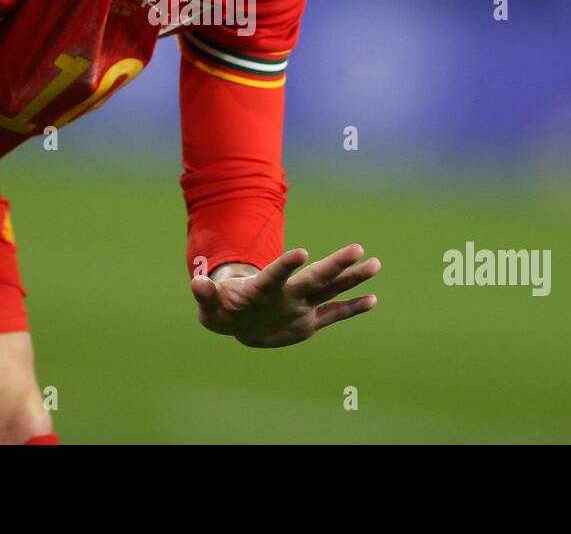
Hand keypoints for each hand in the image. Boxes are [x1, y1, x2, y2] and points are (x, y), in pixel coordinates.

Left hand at [191, 244, 379, 347]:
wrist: (237, 320)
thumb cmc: (222, 308)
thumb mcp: (209, 306)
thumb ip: (205, 294)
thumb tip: (196, 283)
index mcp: (263, 289)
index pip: (275, 275)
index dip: (285, 265)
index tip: (302, 252)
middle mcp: (287, 294)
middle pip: (314, 278)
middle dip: (334, 265)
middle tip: (357, 248)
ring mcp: (300, 305)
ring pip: (330, 290)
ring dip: (351, 279)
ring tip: (374, 263)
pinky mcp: (308, 322)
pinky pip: (333, 314)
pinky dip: (351, 309)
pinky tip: (373, 299)